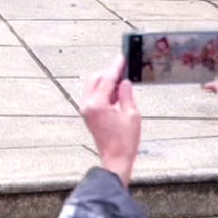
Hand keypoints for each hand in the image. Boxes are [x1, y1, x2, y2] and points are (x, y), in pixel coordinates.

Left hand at [80, 58, 142, 185]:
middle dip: (109, 73)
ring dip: (106, 82)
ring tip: (122, 84)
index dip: (116, 67)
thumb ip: (126, 95)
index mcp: (97, 104)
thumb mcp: (132, 115)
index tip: (122, 58)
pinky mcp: (88, 114)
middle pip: (95, 78)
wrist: (115, 160)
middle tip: (124, 70)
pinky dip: (103, 91)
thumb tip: (124, 82)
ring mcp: (86, 110)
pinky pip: (93, 95)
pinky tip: (116, 94)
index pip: (107, 79)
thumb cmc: (125, 142)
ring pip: (92, 86)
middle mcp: (87, 105)